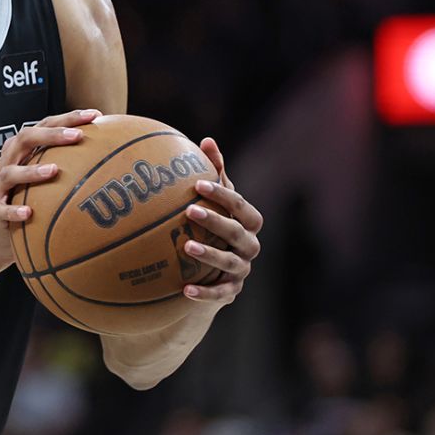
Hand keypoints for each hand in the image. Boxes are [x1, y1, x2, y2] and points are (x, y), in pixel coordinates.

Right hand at [0, 108, 102, 262]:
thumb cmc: (31, 199)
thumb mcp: (48, 181)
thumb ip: (72, 166)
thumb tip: (117, 159)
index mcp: (22, 151)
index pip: (44, 126)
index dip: (68, 118)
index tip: (96, 115)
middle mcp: (8, 163)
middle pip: (24, 139)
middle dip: (50, 135)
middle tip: (77, 136)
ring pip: (9, 172)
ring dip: (31, 171)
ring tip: (54, 171)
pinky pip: (0, 209)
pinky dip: (13, 210)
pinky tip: (29, 213)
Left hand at [179, 137, 262, 304]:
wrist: (213, 270)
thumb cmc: (214, 226)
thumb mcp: (215, 201)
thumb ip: (215, 173)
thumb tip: (206, 140)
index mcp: (248, 222)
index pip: (240, 205)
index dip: (222, 195)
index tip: (198, 183)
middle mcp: (250, 246)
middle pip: (237, 232)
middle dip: (216, 220)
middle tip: (189, 210)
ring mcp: (242, 270)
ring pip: (231, 263)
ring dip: (210, 254)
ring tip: (186, 247)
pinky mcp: (231, 292)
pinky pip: (220, 294)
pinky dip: (205, 293)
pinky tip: (184, 290)